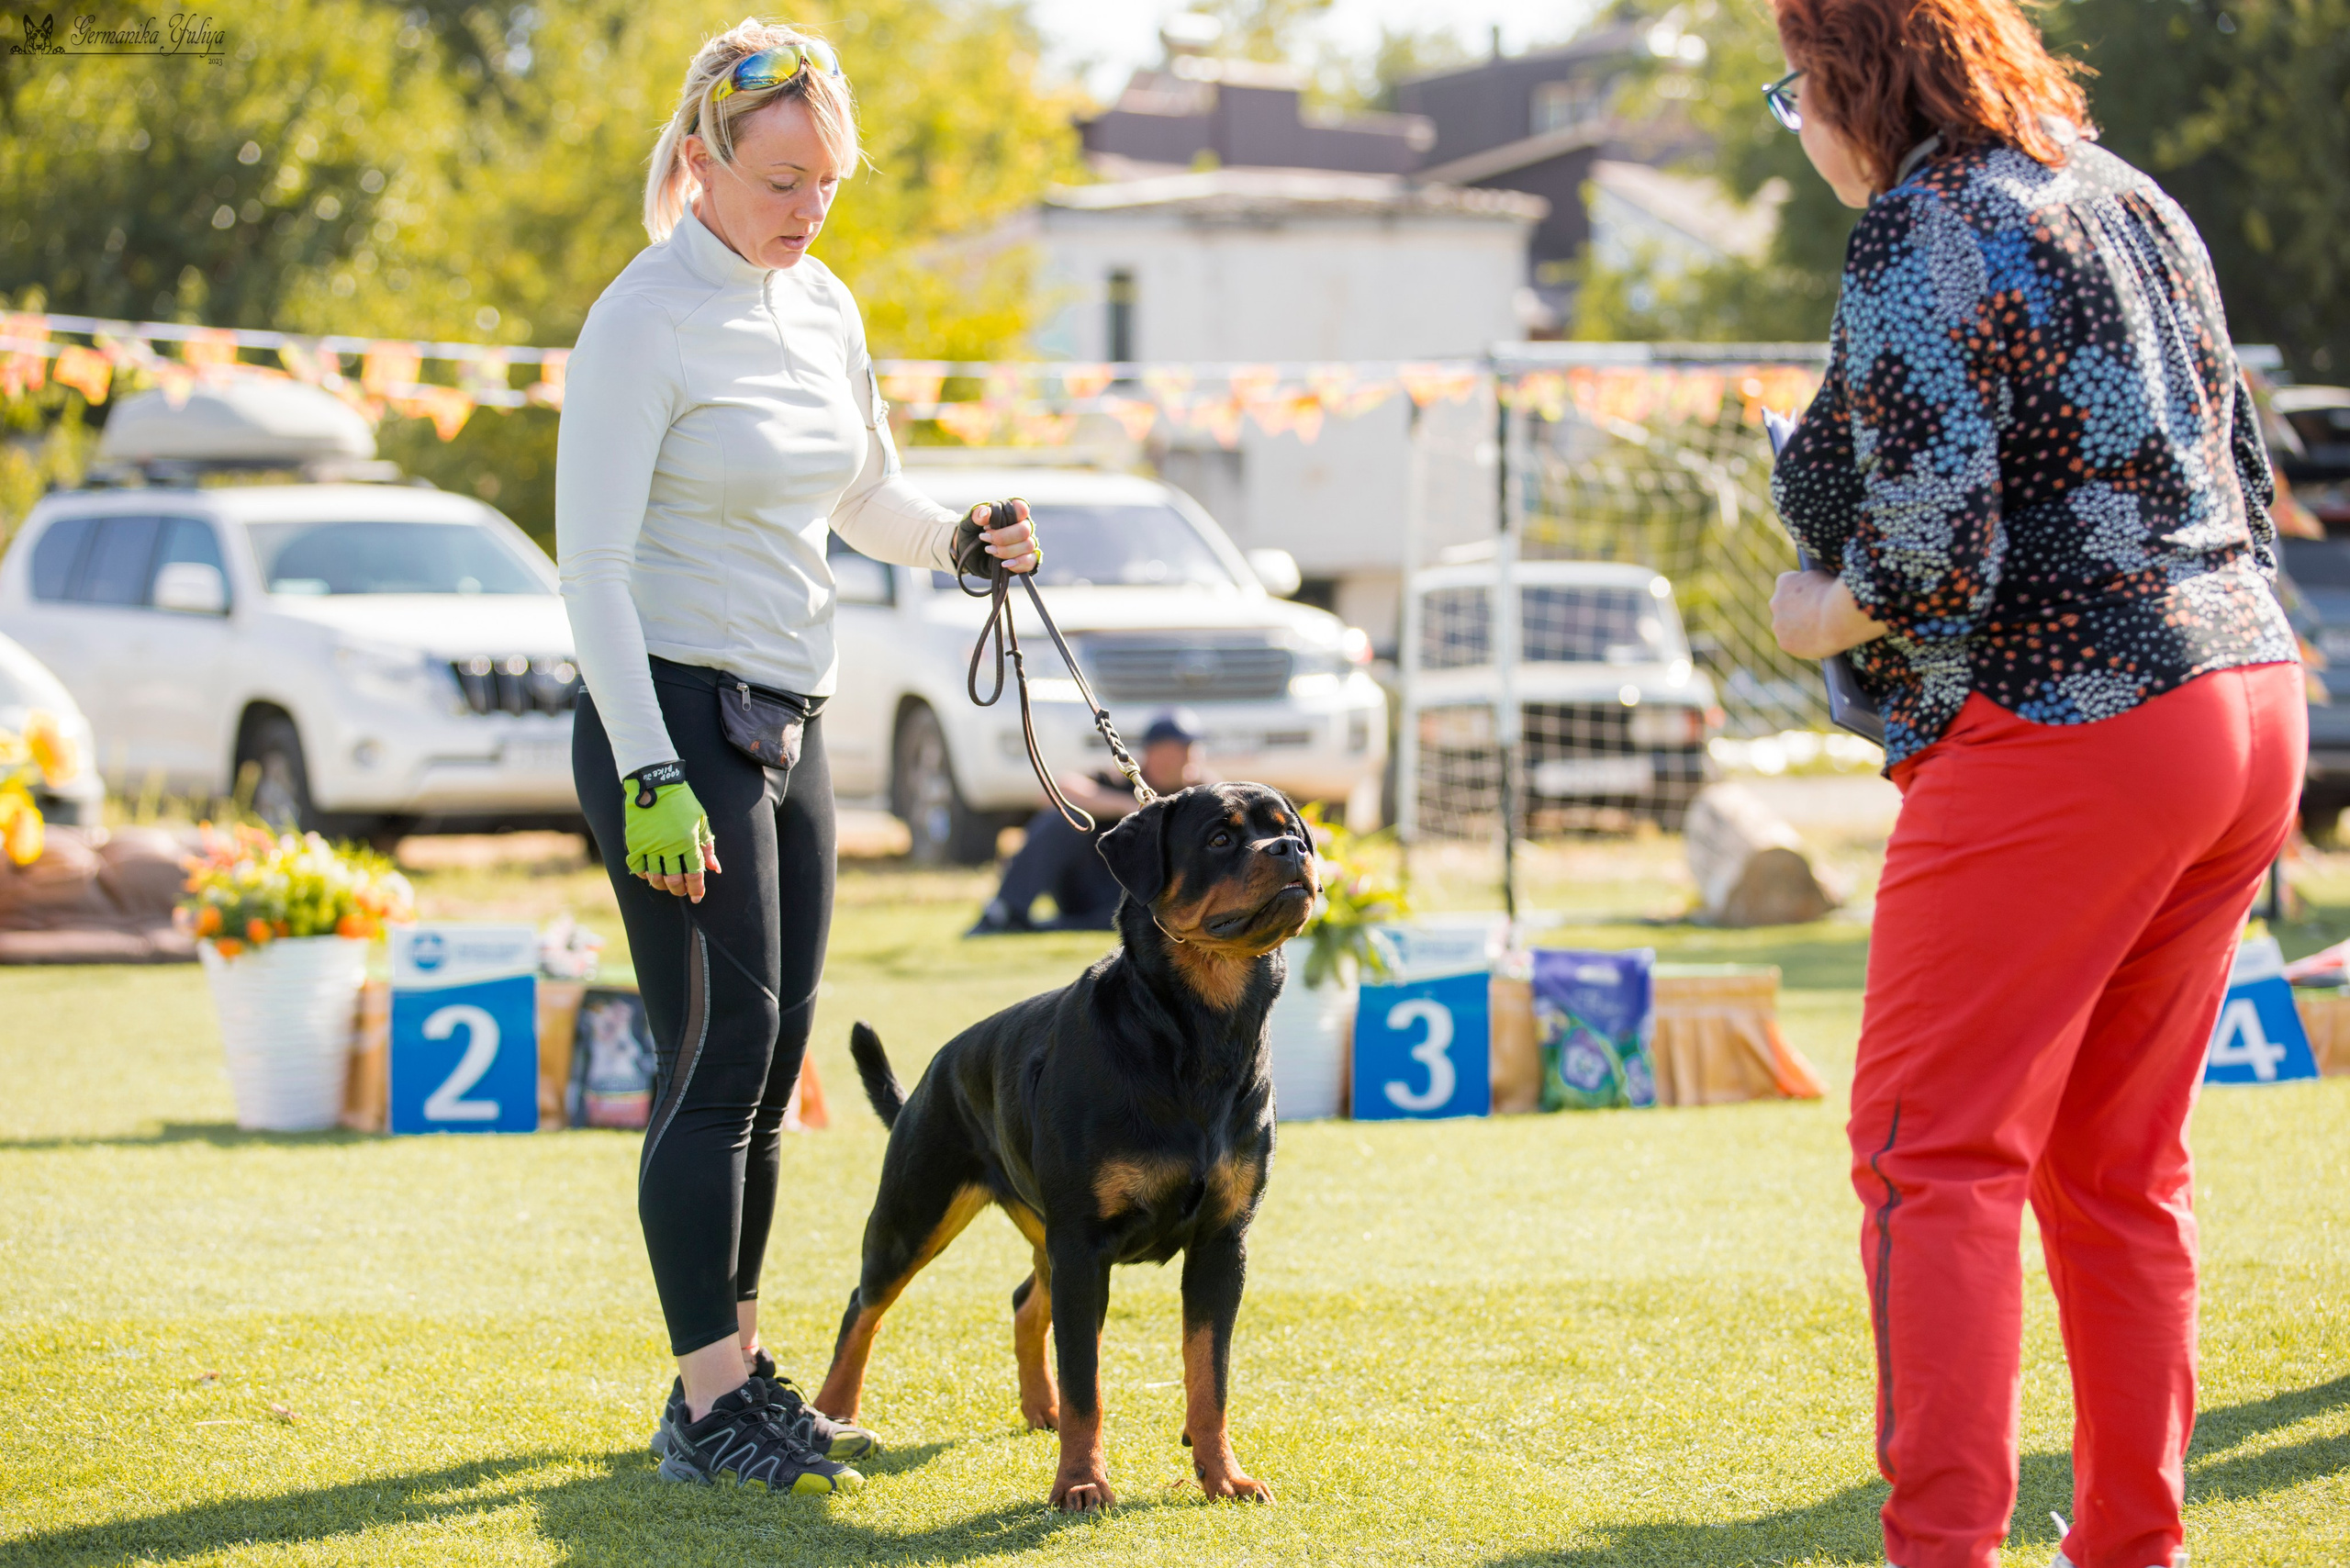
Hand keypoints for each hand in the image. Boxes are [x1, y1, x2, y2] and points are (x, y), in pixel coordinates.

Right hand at [622, 764, 721, 901]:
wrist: (655, 783)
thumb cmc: (682, 802)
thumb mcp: (701, 820)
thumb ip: (708, 846)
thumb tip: (715, 868)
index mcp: (688, 840)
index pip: (694, 874)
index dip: (696, 889)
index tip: (697, 897)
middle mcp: (669, 846)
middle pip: (674, 880)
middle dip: (679, 890)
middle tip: (681, 891)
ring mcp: (650, 845)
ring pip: (655, 877)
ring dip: (662, 885)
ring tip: (666, 884)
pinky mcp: (635, 842)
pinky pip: (638, 867)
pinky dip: (644, 874)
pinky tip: (650, 874)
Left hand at [957, 499, 1040, 575]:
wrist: (969, 556)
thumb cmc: (971, 535)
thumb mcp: (968, 523)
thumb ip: (976, 516)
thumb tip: (987, 512)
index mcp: (1012, 513)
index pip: (1021, 508)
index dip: (1010, 515)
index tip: (988, 524)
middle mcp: (1022, 526)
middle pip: (1024, 530)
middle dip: (1003, 537)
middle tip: (985, 538)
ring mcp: (1025, 543)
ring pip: (1028, 546)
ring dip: (1006, 550)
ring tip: (989, 550)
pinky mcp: (1025, 560)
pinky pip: (1031, 562)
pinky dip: (1018, 563)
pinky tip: (1004, 564)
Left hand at [1771, 569, 1887, 657]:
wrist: (1839, 615)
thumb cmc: (1837, 594)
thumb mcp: (1824, 577)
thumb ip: (1812, 583)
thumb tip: (1814, 588)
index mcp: (1785, 582)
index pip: (1789, 587)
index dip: (1804, 595)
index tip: (1814, 600)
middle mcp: (1775, 602)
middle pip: (1784, 608)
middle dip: (1797, 612)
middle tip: (1816, 618)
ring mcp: (1777, 624)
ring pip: (1786, 628)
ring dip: (1797, 629)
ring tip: (1819, 631)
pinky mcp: (1784, 642)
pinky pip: (1792, 644)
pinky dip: (1802, 644)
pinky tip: (1816, 642)